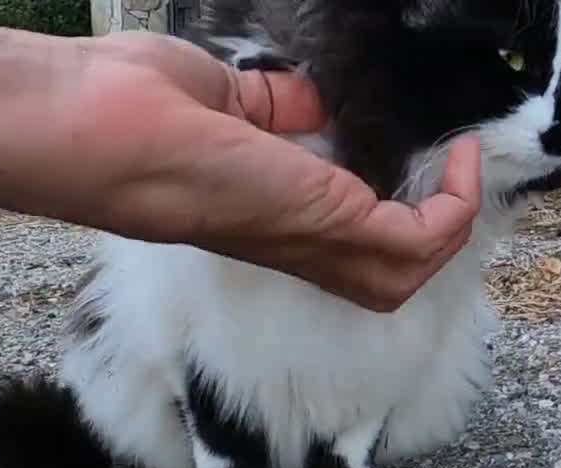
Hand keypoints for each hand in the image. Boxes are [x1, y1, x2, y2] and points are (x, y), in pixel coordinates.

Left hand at [60, 32, 483, 311]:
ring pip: (406, 272)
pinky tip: (458, 159)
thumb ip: (279, 108)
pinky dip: (457, 206)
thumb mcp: (230, 100)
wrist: (100, 123)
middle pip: (381, 275)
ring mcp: (314, 239)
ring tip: (461, 170)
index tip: (412, 148)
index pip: (344, 235)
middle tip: (448, 175)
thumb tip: (317, 100)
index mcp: (270, 214)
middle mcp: (294, 241)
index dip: (389, 205)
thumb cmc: (134, 107)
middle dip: (429, 232)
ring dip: (450, 224)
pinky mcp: (330, 223)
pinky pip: (423, 240)